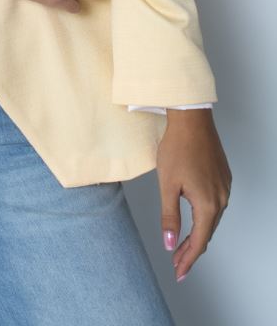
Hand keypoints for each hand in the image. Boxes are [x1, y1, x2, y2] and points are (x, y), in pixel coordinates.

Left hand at [156, 108, 231, 280]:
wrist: (191, 120)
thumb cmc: (176, 148)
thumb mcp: (167, 185)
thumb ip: (169, 217)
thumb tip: (170, 245)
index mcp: (207, 204)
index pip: (199, 241)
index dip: (188, 259)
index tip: (178, 272)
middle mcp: (221, 198)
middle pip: (207, 232)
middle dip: (192, 250)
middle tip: (178, 264)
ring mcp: (224, 187)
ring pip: (212, 219)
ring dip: (198, 234)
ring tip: (183, 246)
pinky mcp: (223, 177)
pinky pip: (215, 204)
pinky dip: (204, 217)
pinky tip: (195, 219)